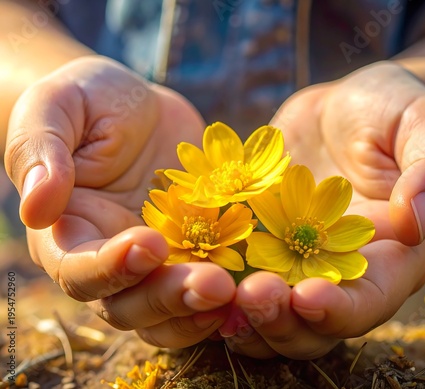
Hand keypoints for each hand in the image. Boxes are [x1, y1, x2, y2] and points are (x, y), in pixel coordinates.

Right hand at [4, 56, 235, 346]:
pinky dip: (230, 294)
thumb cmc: (89, 100)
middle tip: (215, 285)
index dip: (112, 268)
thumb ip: (41, 150)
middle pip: (131, 304)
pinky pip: (207, 286)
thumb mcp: (57, 106)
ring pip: (171, 311)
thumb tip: (36, 208)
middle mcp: (109, 260)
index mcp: (68, 234)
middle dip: (171, 298)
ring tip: (243, 293)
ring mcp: (156, 261)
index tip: (151, 242)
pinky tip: (259, 284)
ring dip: (203, 310)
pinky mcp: (194, 252)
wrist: (138, 106)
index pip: (80, 271)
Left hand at [223, 61, 424, 358]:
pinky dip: (209, 278)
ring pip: (266, 311)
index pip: (368, 303)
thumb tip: (415, 219)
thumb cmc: (392, 114)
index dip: (340, 310)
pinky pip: (232, 273)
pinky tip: (183, 266)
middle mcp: (339, 275)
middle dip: (279, 319)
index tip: (309, 295)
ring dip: (237, 311)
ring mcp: (294, 264)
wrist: (343, 109)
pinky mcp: (258, 245)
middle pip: (310, 324)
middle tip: (250, 296)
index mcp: (389, 260)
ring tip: (209, 289)